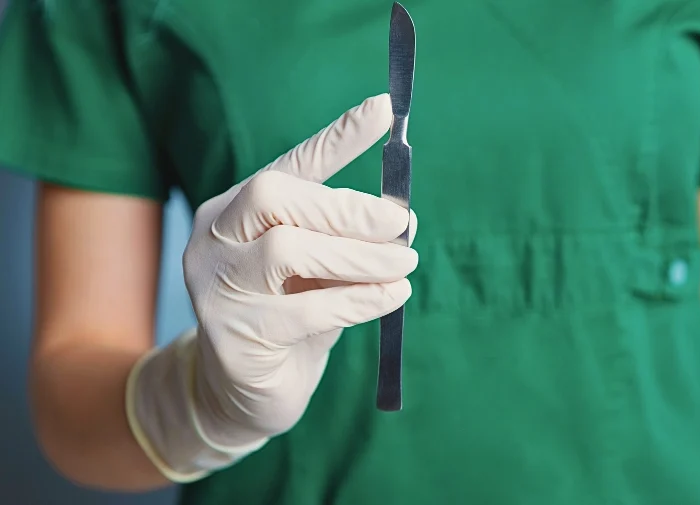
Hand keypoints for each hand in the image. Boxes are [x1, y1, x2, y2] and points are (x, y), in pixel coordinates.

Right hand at [128, 94, 417, 479]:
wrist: (244, 394)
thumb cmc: (289, 321)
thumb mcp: (320, 272)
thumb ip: (347, 242)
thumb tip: (402, 217)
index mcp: (235, 211)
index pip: (287, 165)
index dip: (337, 137)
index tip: (385, 108)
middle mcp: (213, 238)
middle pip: (274, 196)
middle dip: (346, 207)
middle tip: (400, 225)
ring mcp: (214, 285)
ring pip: (287, 249)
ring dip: (359, 255)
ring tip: (406, 263)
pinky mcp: (230, 334)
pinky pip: (305, 309)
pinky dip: (359, 299)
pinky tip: (392, 296)